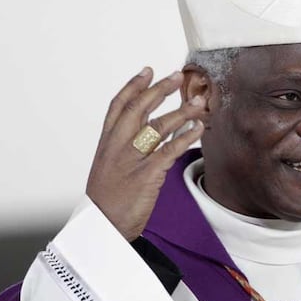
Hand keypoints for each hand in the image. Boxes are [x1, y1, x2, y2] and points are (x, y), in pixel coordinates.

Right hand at [86, 67, 204, 240]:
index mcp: (106, 144)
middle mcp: (117, 147)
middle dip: (158, 90)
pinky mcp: (147, 175)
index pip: (117, 107)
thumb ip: (124, 148)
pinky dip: (186, 137)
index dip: (133, 86)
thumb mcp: (108, 168)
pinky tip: (199, 128)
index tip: (147, 71)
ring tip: (199, 101)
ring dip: (181, 111)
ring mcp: (131, 160)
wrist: (100, 230)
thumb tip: (147, 130)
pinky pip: (170, 150)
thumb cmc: (108, 201)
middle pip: (138, 109)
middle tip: (176, 75)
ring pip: (157, 126)